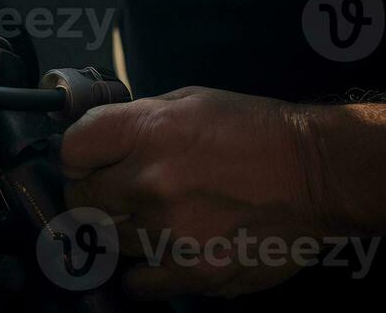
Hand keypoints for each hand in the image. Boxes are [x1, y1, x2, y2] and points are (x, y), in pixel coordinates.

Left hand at [60, 87, 332, 299]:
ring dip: (123, 234)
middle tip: (117, 196)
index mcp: (146, 130)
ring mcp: (169, 232)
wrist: (315, 174)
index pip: (70, 151)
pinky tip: (161, 253)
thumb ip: (137, 122)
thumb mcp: (188, 102)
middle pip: (81, 202)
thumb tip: (100, 143)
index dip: (78, 158)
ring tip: (152, 221)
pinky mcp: (193, 272)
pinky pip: (138, 283)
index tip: (91, 164)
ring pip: (109, 244)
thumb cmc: (253, 130)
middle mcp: (149, 181)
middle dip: (93, 198)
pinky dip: (143, 273)